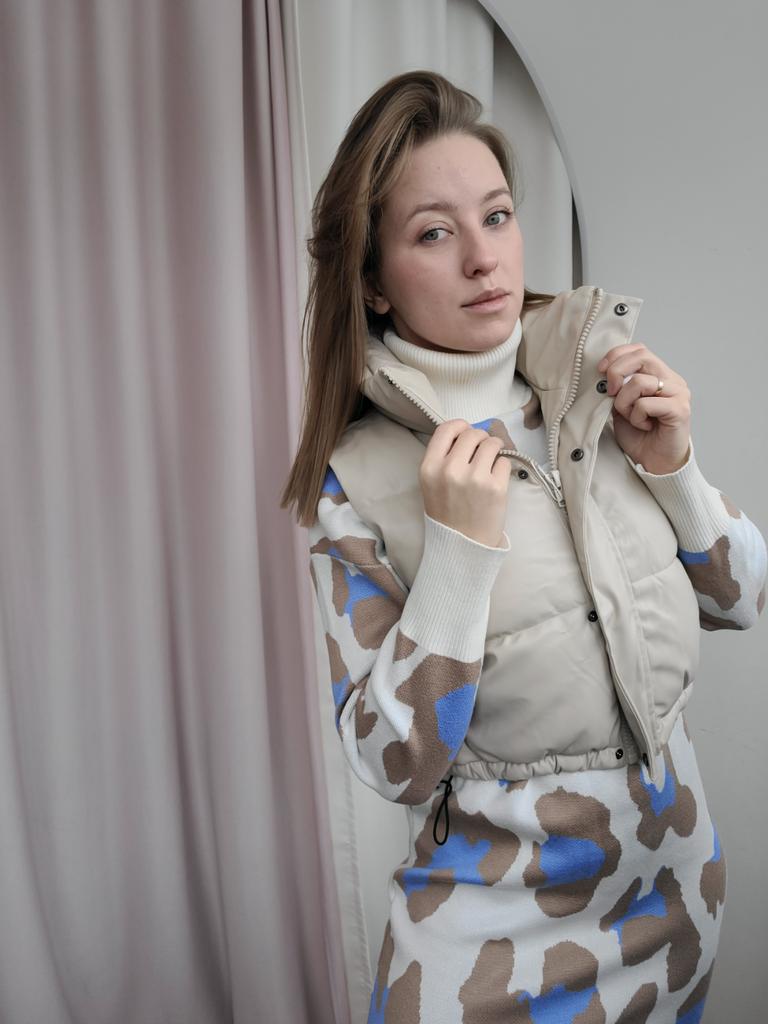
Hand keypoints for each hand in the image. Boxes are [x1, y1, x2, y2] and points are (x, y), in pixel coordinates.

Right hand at [419, 420, 512, 547]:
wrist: (462, 545)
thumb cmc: (447, 512)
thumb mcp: (431, 483)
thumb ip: (442, 457)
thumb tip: (467, 431)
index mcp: (430, 467)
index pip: (446, 429)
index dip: (460, 426)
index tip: (466, 432)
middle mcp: (450, 470)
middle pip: (472, 433)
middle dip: (480, 438)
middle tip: (482, 450)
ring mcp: (475, 478)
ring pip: (492, 443)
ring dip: (494, 449)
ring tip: (491, 462)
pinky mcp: (496, 487)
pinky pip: (504, 461)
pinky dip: (502, 468)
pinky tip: (495, 480)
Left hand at [596, 343, 690, 473]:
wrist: (655, 463)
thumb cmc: (640, 436)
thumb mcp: (621, 406)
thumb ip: (616, 388)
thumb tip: (602, 374)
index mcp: (660, 375)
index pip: (639, 350)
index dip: (617, 355)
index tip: (600, 371)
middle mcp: (672, 380)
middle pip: (641, 357)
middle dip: (616, 372)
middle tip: (609, 393)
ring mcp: (678, 394)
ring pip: (639, 382)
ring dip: (624, 402)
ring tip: (631, 417)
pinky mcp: (680, 410)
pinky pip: (646, 404)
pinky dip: (636, 416)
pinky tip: (643, 426)